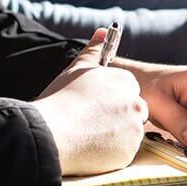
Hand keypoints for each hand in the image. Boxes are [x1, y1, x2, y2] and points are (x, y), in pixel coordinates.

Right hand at [32, 28, 148, 175]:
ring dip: (113, 135)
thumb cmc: (60, 99)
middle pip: (132, 111)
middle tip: (90, 122)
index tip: (93, 106)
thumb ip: (94, 50)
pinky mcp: (128, 153)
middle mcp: (136, 104)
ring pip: (128, 133)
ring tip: (86, 135)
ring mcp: (134, 130)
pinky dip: (110, 153)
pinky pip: (122, 153)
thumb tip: (102, 31)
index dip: (109, 99)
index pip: (127, 90)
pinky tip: (90, 148)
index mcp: (126, 82)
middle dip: (116, 117)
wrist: (50, 133)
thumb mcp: (76, 69)